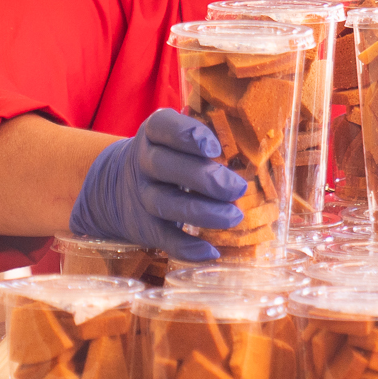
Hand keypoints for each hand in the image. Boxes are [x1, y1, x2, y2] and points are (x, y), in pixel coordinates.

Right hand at [66, 108, 244, 260]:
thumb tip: (260, 154)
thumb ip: (207, 142)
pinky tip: (212, 251)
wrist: (117, 186)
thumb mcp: (176, 138)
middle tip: (238, 188)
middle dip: (204, 178)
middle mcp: (144, 161)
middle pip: (166, 166)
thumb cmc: (168, 155)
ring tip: (234, 217)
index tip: (215, 148)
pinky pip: (165, 238)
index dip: (188, 136)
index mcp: (154, 133)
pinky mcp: (145, 227)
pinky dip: (188, 247)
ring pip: (167, 204)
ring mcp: (143, 195)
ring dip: (202, 212)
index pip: (164, 127)